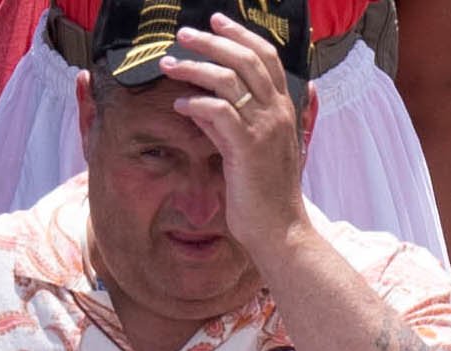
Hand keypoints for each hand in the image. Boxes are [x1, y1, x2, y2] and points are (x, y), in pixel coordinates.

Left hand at [159, 20, 312, 255]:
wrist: (279, 229)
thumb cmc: (261, 194)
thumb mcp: (244, 152)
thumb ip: (226, 125)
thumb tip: (198, 103)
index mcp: (281, 108)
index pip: (265, 57)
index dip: (241, 35)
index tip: (216, 22)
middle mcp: (277, 111)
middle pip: (247, 59)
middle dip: (213, 41)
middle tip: (184, 33)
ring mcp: (265, 127)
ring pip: (231, 79)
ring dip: (196, 66)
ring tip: (169, 64)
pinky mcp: (248, 147)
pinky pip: (220, 112)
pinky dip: (197, 103)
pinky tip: (179, 104)